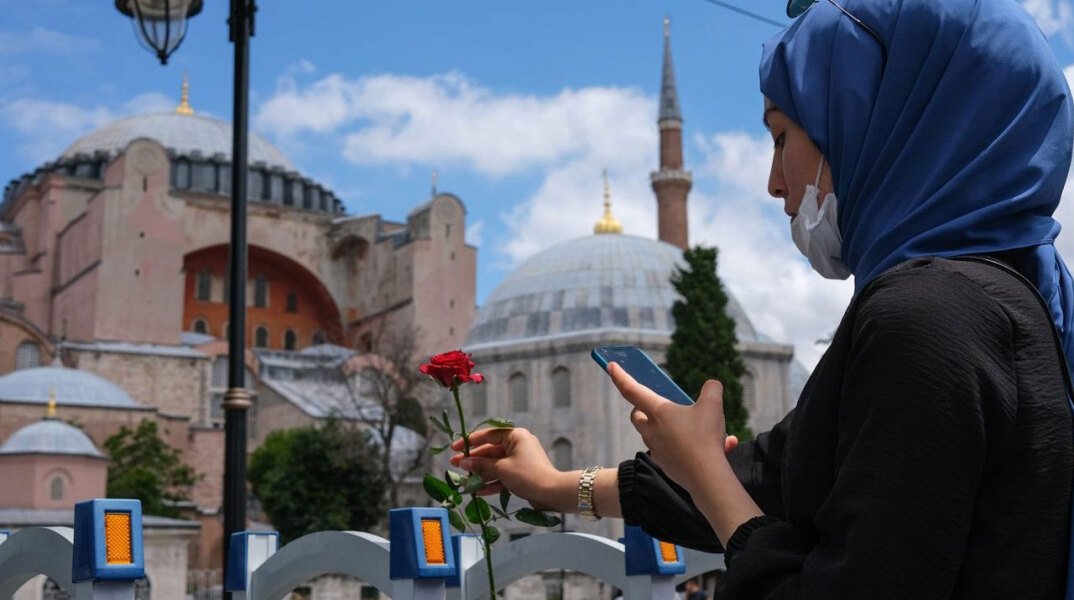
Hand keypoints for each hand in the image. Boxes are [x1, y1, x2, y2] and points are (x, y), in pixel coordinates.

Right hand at [449, 427, 572, 510]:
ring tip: (463, 481)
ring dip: (480, 473)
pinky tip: (477, 491)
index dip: (470, 442)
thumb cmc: (528, 475)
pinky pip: (502, 475)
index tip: (455, 448)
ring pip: (495, 465)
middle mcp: (517, 445)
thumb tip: (463, 463)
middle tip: (454, 465)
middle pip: (490, 451)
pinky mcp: (521, 474)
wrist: (552, 493)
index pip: (488, 435)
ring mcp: (519, 460)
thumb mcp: (502, 469)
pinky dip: (491, 482)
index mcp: (515, 436)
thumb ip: (481, 465)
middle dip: (473, 460)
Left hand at [609, 362, 729, 492]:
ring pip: (654, 434)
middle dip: (641, 408)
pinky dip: (689, 447)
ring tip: (699, 427)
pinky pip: (674, 451)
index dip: (621, 376)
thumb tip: (712, 385)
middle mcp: (652, 431)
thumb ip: (712, 389)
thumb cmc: (705, 437)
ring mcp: (657, 449)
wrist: (706, 477)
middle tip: (656, 403)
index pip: (632, 390)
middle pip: (637, 416)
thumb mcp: (713, 405)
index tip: (611, 366)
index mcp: (658, 412)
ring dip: (669, 428)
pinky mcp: (666, 465)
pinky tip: (721, 445)